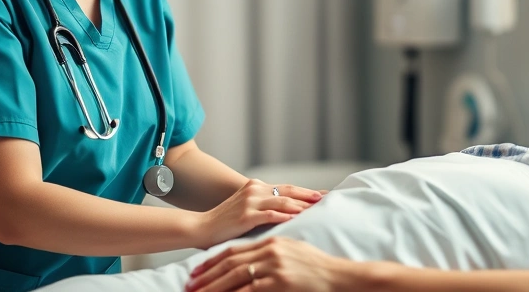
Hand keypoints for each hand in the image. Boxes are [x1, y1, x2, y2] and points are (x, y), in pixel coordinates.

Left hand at [186, 237, 353, 291]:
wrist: (338, 277)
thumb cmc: (317, 266)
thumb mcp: (293, 250)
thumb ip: (272, 250)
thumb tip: (253, 258)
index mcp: (271, 241)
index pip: (235, 250)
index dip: (214, 260)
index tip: (198, 270)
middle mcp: (270, 252)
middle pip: (230, 262)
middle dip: (207, 274)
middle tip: (190, 284)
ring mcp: (273, 267)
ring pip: (235, 277)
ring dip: (213, 287)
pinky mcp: (278, 283)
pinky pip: (249, 291)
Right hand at [197, 181, 321, 248]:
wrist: (201, 227)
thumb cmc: (224, 222)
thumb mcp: (246, 209)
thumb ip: (264, 206)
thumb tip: (286, 210)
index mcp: (256, 186)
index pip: (286, 187)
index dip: (305, 191)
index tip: (322, 194)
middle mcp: (254, 189)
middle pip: (289, 191)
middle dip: (309, 195)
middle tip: (326, 198)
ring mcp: (250, 201)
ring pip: (283, 201)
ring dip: (302, 204)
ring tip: (317, 208)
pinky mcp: (246, 215)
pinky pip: (270, 214)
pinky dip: (285, 215)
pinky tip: (297, 217)